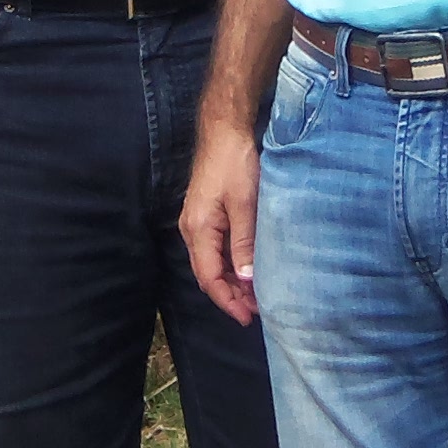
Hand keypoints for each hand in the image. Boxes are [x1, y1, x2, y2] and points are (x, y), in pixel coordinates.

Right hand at [181, 121, 262, 324]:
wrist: (224, 130)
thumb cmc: (235, 162)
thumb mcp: (245, 205)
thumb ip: (245, 243)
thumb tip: (247, 280)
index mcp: (198, 229)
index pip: (209, 278)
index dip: (228, 301)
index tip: (248, 317)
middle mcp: (191, 229)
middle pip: (207, 274)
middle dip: (230, 296)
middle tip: (256, 311)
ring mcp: (196, 221)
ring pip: (211, 263)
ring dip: (231, 281)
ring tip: (255, 295)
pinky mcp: (206, 214)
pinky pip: (215, 249)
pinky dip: (230, 264)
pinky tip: (247, 268)